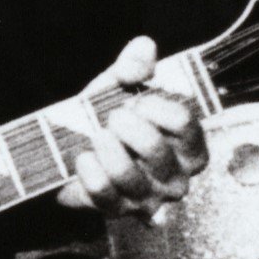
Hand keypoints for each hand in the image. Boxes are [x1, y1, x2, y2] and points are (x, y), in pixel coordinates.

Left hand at [53, 36, 209, 213]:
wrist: (70, 152)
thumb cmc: (106, 119)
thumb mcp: (120, 88)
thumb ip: (135, 68)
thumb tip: (144, 46)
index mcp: (189, 145)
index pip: (184, 123)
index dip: (154, 106)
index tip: (136, 100)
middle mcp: (177, 177)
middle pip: (156, 150)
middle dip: (126, 126)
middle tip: (113, 118)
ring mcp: (149, 198)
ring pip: (128, 174)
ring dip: (105, 148)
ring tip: (97, 136)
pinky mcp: (118, 212)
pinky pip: (103, 192)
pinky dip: (88, 170)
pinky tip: (83, 158)